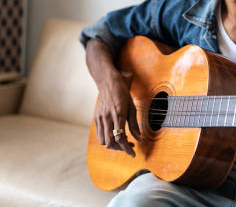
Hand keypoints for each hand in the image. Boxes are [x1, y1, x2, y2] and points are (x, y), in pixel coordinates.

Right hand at [87, 39, 140, 155]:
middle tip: (130, 147)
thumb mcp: (132, 107)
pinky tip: (115, 136)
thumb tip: (140, 138)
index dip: (126, 148)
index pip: (120, 137)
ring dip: (113, 145)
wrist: (107, 82)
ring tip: (123, 142)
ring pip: (103, 140)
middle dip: (120, 148)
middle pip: (110, 142)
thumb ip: (134, 124)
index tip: (133, 153)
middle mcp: (107, 117)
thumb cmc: (122, 93)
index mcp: (118, 114)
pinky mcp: (96, 118)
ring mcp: (100, 118)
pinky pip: (99, 134)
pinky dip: (107, 139)